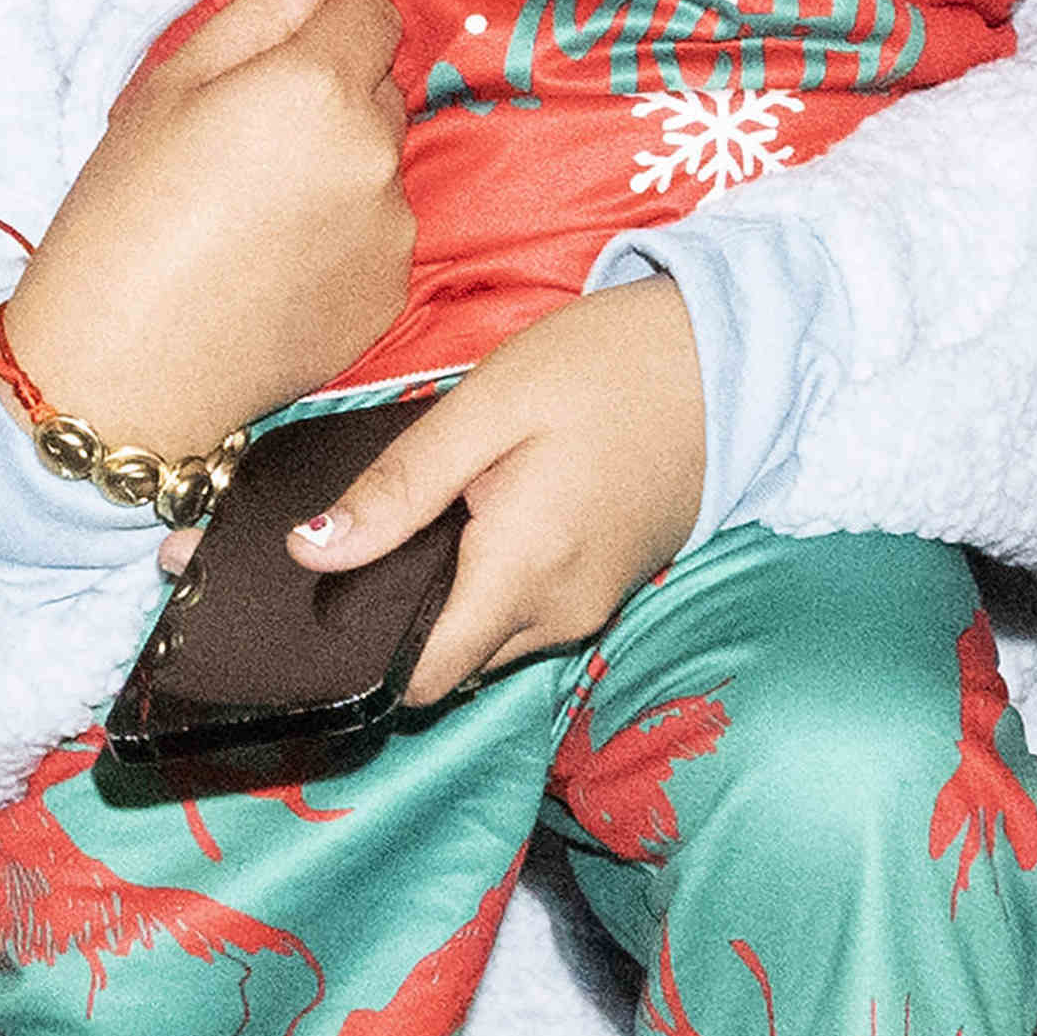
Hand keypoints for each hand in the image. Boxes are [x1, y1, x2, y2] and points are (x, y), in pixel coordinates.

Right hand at [0, 0, 419, 459]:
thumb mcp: (165, 90)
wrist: (120, 372)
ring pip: (378, 165)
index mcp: (317, 86)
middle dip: (329, 99)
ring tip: (251, 220)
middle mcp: (374, 152)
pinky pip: (377, 235)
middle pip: (379, 88)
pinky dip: (339, 240)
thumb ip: (258, 14)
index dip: (322, 24)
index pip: (370, 12)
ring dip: (336, 171)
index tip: (269, 65)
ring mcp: (391, 229)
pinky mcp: (391, 292)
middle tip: (243, 148)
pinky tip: (271, 268)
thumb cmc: (120, 218)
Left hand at [273, 279, 707, 704]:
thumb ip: (398, 488)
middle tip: (364, 538)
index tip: (317, 606)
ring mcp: (591, 606)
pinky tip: (477, 520)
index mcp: (523, 573)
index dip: (362, 655)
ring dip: (447, 599)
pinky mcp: (607, 588)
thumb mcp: (485, 408)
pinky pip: (527, 612)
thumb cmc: (604, 368)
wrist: (726, 357)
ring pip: (488, 638)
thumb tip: (310, 551)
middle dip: (399, 621)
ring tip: (423, 518)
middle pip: (451, 660)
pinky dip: (491, 583)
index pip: (423, 678)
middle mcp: (561, 612)